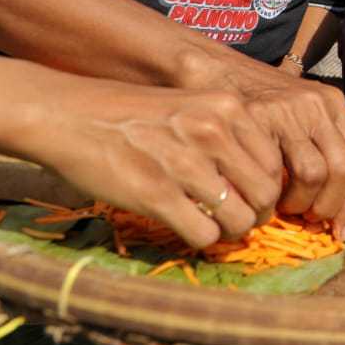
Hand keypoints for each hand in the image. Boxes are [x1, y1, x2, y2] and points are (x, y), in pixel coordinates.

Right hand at [39, 85, 282, 248]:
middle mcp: (213, 131)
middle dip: (256, 214)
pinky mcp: (156, 194)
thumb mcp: (192, 105)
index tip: (249, 195)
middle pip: (265, 194)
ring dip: (229, 231)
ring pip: (239, 220)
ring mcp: (185, 163)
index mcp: (228, 107)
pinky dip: (202, 239)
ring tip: (214, 226)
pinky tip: (188, 228)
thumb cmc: (131, 112)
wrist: (69, 114)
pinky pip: (204, 234)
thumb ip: (227, 133)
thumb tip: (261, 177)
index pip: (275, 163)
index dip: (267, 187)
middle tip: (238, 218)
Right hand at [182, 52, 344, 237]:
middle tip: (309, 219)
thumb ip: (318, 146)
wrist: (212, 68)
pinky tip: (261, 195)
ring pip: (313, 173)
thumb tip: (336, 208)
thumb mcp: (298, 114)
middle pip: (342, 168)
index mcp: (331, 103)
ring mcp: (288, 109)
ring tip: (281, 207)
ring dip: (299, 201)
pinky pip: (275, 169)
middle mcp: (316, 103)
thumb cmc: (255, 100)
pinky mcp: (257, 117)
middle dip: (329, 205)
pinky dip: (271, 191)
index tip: (343, 233)